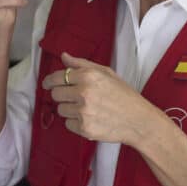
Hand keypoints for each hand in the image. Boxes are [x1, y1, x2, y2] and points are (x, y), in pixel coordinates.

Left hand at [41, 52, 160, 144]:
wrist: (139, 120)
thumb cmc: (124, 95)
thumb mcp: (106, 73)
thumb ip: (82, 64)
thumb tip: (64, 57)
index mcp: (88, 76)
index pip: (57, 77)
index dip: (50, 81)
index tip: (47, 84)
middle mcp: (83, 93)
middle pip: (55, 94)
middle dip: (61, 95)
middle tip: (73, 97)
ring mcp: (83, 112)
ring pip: (60, 110)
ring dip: (69, 109)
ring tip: (87, 108)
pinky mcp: (84, 129)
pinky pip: (68, 124)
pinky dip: (75, 123)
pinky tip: (90, 119)